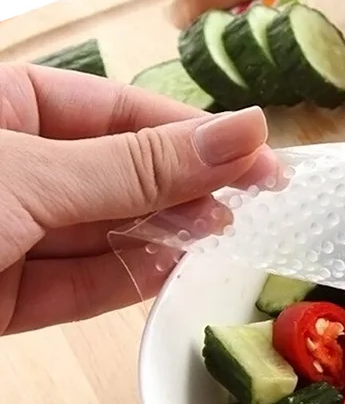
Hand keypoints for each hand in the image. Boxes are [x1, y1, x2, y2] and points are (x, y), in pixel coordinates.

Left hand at [0, 63, 277, 334]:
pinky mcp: (1, 298)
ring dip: (161, 237)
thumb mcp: (34, 175)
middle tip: (249, 199)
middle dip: (180, 188)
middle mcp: (13, 167)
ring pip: (101, 233)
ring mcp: (5, 233)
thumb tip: (242, 135)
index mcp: (3, 105)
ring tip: (218, 232)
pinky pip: (76, 284)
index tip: (259, 155)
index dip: (192, 131)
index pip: (117, 109)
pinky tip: (171, 270)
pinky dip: (124, 281)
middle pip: (117, 173)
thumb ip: (138, 166)